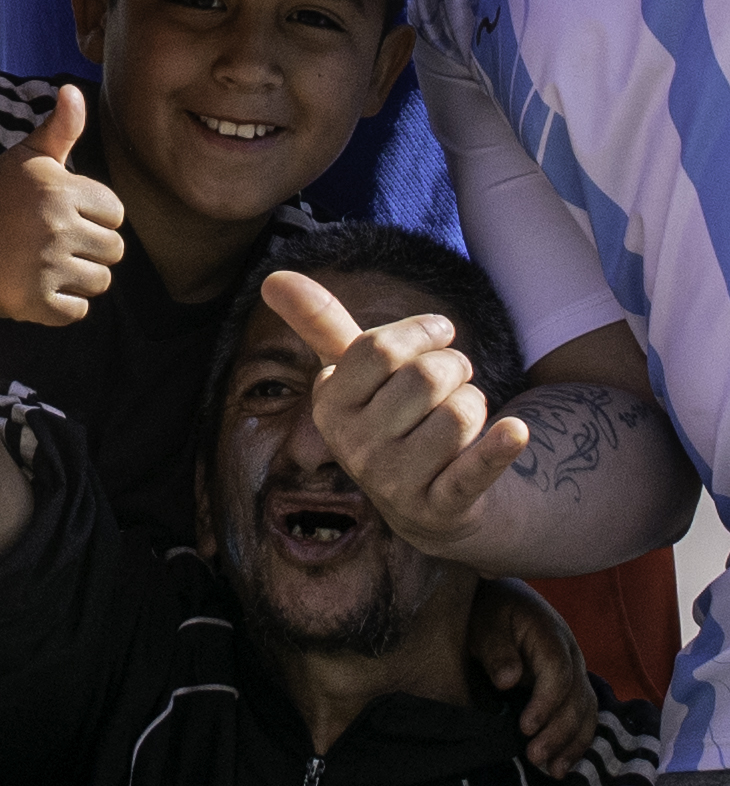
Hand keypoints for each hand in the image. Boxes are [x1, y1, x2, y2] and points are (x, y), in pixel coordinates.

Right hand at [0, 87, 124, 324]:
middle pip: (114, 250)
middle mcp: (57, 226)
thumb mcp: (25, 157)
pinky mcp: (36, 302)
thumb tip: (74, 90)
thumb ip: (59, 128)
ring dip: (79, 278)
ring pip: (100, 281)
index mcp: (61, 189)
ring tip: (47, 265)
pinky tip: (38, 288)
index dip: (93, 215)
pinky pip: (77, 311)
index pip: (116, 212)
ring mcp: (47, 267)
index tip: (62, 215)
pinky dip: (63, 306)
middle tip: (55, 244)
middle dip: (91, 249)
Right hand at [261, 269, 528, 552]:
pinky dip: (499, 448)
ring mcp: (395, 484)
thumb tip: (270, 276)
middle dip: (457, 367)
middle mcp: (354, 450)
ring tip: (465, 417)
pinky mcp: (441, 509)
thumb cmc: (393, 418)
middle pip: (426, 378)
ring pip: (460, 413)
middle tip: (455, 382)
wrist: (431, 504)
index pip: (379, 349)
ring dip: (476, 404)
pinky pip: (475, 469)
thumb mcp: (356, 375)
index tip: (440, 333)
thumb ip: (319, 324)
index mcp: (328, 408)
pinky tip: (516, 432)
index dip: (421, 332)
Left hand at [469, 577, 597, 776]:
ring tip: (552, 771)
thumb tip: (508, 680)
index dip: (546, 703)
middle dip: (559, 731)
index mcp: (550, 635)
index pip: (558, 673)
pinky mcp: (572, 686)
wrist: (501, 600)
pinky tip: (562, 764)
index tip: (525, 728)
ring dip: (572, 742)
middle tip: (534, 758)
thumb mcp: (485, 623)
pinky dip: (577, 741)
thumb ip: (496, 649)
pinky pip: (585, 716)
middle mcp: (571, 654)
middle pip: (577, 697)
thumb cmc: (489, 611)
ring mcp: (576, 671)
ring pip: (587, 711)